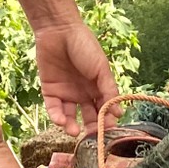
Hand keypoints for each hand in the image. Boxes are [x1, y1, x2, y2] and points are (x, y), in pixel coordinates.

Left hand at [34, 20, 120, 136]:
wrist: (59, 31)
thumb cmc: (85, 46)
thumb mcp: (101, 68)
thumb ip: (108, 89)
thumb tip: (118, 112)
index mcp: (98, 86)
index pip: (105, 109)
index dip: (107, 120)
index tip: (109, 129)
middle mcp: (83, 92)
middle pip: (88, 116)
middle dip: (90, 128)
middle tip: (91, 137)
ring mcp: (66, 93)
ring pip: (70, 117)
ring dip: (72, 126)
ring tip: (74, 131)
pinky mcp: (50, 92)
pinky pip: (54, 109)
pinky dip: (57, 117)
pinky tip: (62, 121)